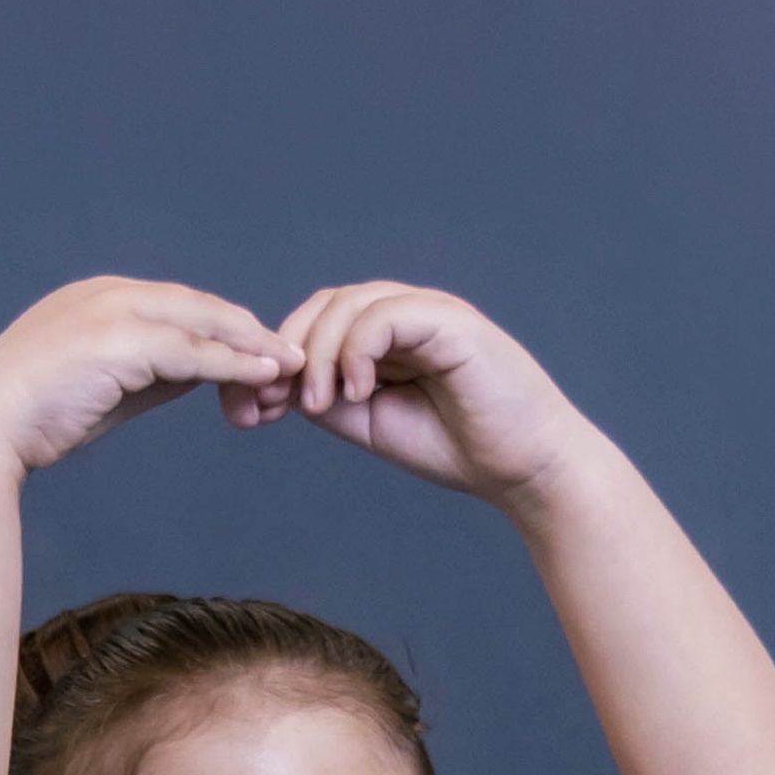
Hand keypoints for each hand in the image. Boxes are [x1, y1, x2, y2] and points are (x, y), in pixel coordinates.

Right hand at [0, 277, 299, 477]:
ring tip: (288, 366)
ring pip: (200, 322)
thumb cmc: (37, 421)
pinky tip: (262, 376)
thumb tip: (197, 377)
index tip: (256, 351)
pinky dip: (232, 363)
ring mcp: (112, 312)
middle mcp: (107, 294)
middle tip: (288, 353)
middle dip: (245, 330)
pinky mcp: (119, 341)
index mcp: (98, 299)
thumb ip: (148, 376)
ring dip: (249, 344)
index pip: (175, 306)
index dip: (219, 328)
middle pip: (196, 305)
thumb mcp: (103, 390)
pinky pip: (191, 350)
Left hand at [222, 284, 589, 508]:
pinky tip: (356, 392)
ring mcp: (427, 311)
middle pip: (324, 306)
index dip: (277, 359)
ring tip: (320, 406)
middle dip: (286, 353)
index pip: (316, 324)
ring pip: (349, 306)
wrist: (525, 468)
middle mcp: (403, 313)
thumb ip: (331, 400)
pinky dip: (359, 351)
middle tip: (267, 403)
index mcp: (385, 335)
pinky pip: (386, 316)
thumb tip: (281, 387)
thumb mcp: (374, 425)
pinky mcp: (449, 321)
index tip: (249, 409)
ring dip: (321, 356)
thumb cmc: (460, 446)